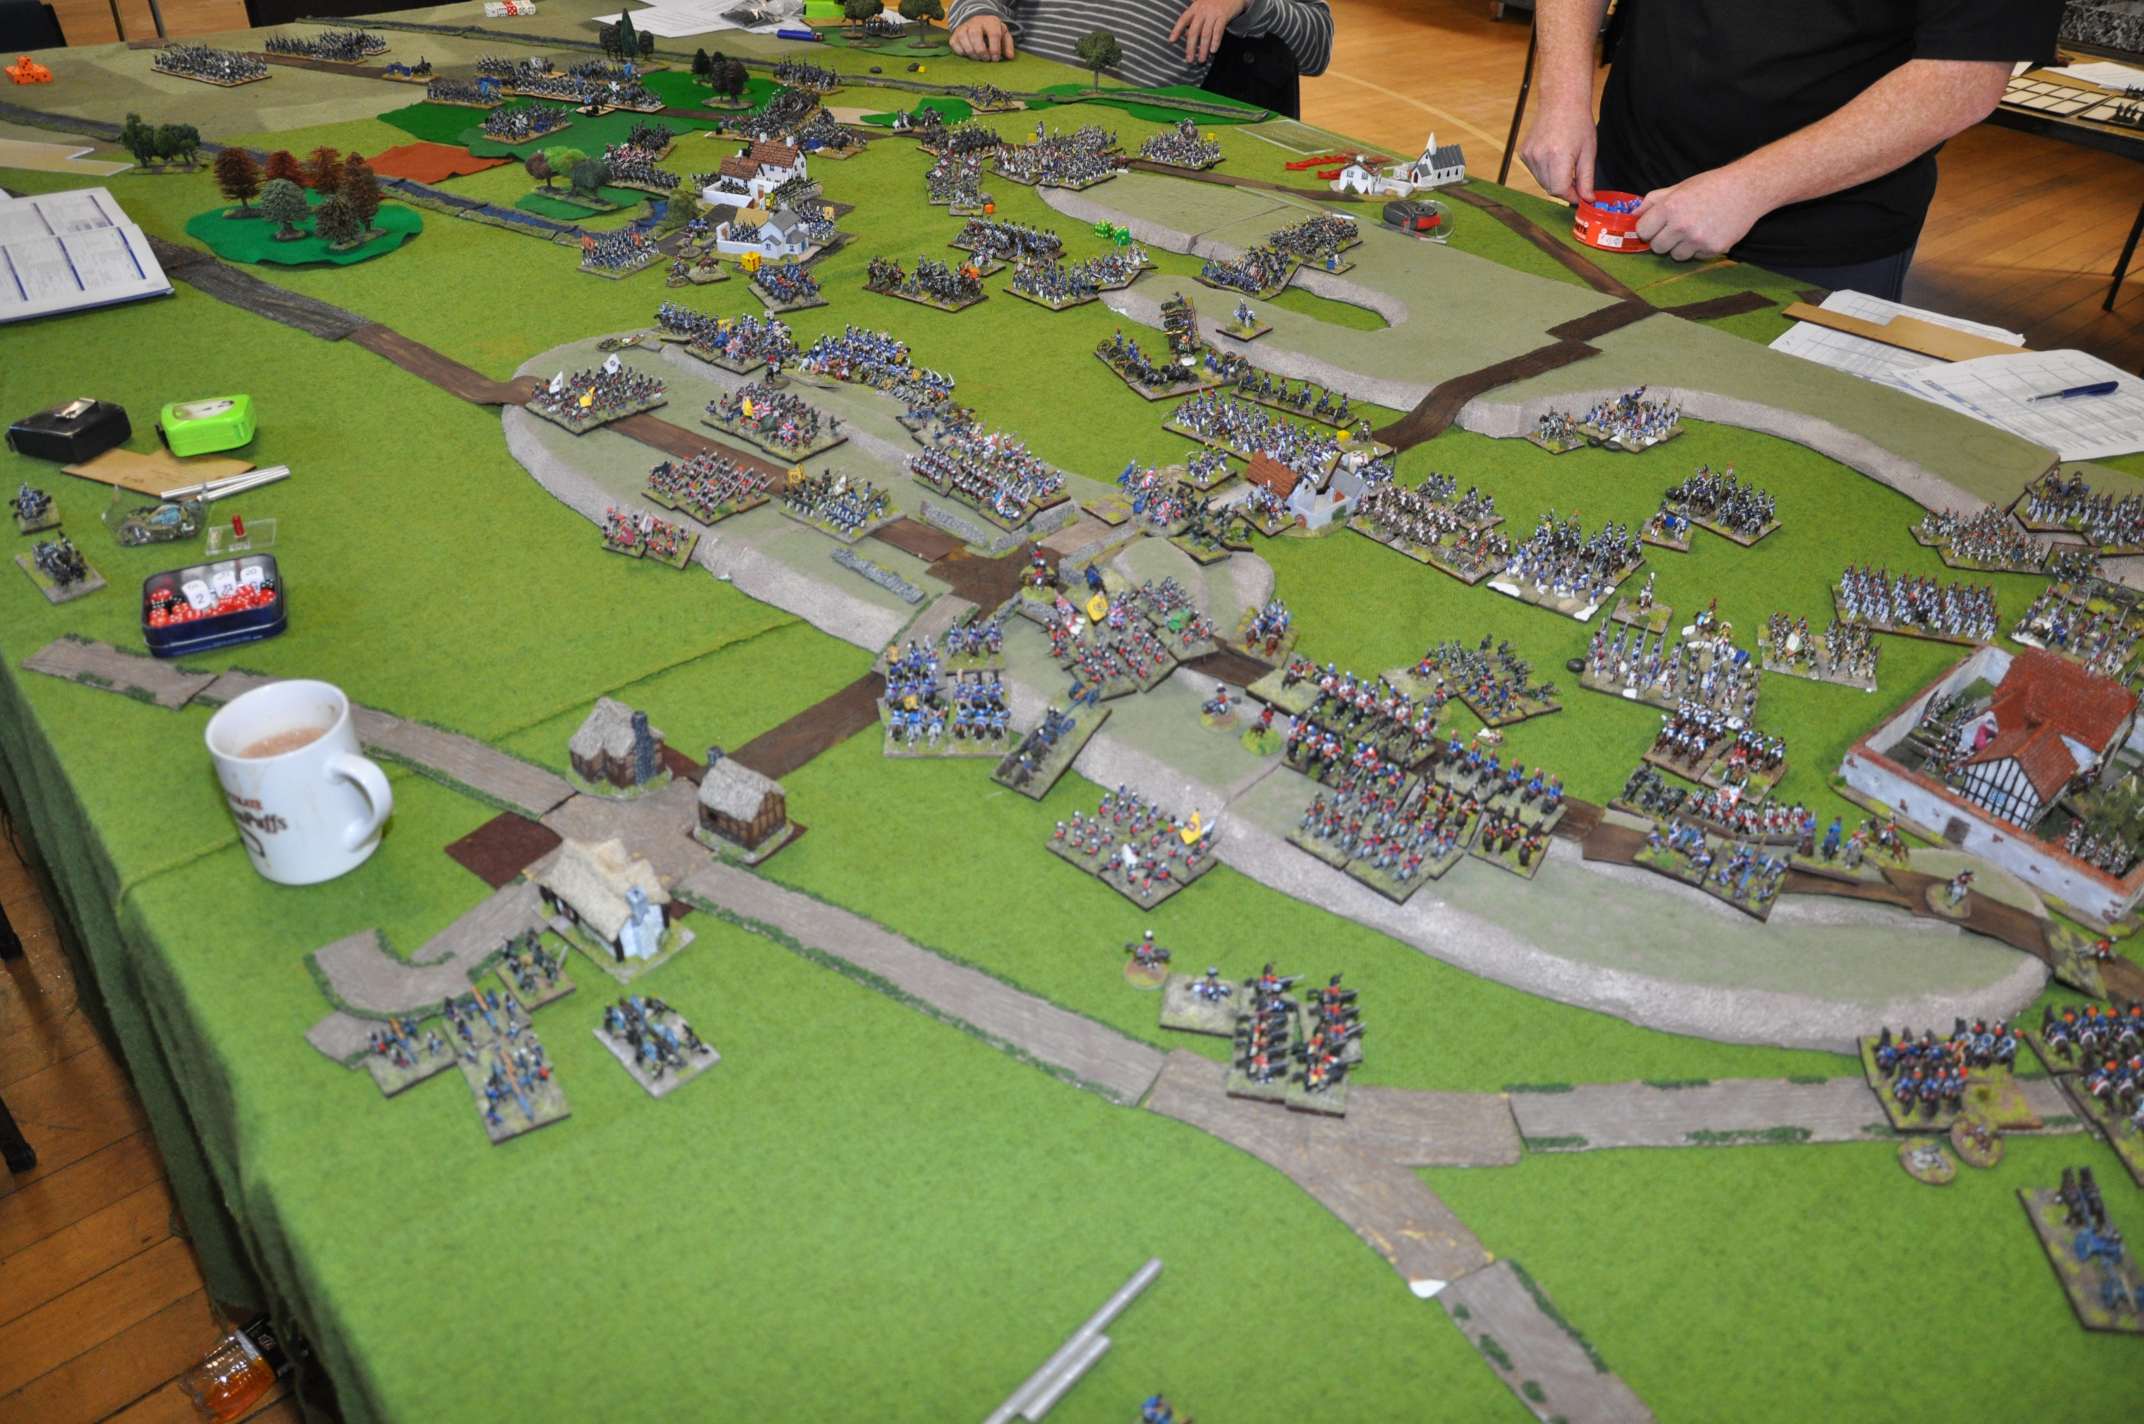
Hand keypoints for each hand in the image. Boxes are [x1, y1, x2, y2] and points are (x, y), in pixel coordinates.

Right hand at [950, 12, 1014, 60]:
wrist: (979, 23)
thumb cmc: (993, 32)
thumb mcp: (1003, 36)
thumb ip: (1008, 46)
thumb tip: (1010, 57)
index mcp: (990, 21)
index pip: (993, 34)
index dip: (995, 48)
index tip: (995, 59)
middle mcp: (976, 22)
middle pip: (975, 35)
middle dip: (981, 51)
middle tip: (986, 59)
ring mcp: (963, 27)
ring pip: (964, 39)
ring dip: (972, 53)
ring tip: (979, 58)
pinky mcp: (955, 34)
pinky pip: (955, 44)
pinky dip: (961, 52)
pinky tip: (969, 55)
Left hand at [1168, 0, 1248, 65]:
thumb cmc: (1216, 1)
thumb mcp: (1202, 7)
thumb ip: (1194, 19)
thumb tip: (1186, 34)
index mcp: (1195, 8)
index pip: (1183, 20)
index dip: (1176, 30)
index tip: (1171, 41)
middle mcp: (1202, 10)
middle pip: (1194, 31)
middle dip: (1191, 47)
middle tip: (1189, 59)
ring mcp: (1213, 13)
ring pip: (1206, 33)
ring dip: (1203, 48)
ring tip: (1202, 59)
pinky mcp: (1224, 15)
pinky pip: (1218, 30)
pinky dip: (1216, 41)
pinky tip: (1213, 51)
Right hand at [1518, 103, 1594, 202]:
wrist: (1561, 101)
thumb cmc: (1578, 122)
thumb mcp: (1588, 152)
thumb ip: (1587, 179)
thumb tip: (1587, 199)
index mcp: (1557, 156)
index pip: (1560, 190)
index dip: (1571, 196)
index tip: (1580, 196)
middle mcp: (1540, 157)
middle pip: (1550, 188)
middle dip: (1564, 188)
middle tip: (1576, 179)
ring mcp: (1529, 155)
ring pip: (1542, 182)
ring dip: (1554, 180)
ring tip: (1565, 164)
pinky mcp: (1524, 153)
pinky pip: (1535, 172)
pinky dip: (1545, 171)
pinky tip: (1554, 156)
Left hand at [1635, 168, 1768, 260]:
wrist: (1747, 189)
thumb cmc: (1712, 185)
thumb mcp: (1680, 187)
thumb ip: (1654, 201)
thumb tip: (1632, 214)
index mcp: (1670, 207)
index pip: (1643, 231)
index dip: (1648, 229)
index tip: (1655, 226)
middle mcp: (1682, 225)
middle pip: (1657, 247)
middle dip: (1663, 239)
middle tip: (1677, 228)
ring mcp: (1698, 239)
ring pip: (1676, 256)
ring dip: (1681, 247)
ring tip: (1695, 229)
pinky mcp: (1712, 249)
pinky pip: (1696, 257)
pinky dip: (1699, 249)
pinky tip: (1709, 232)